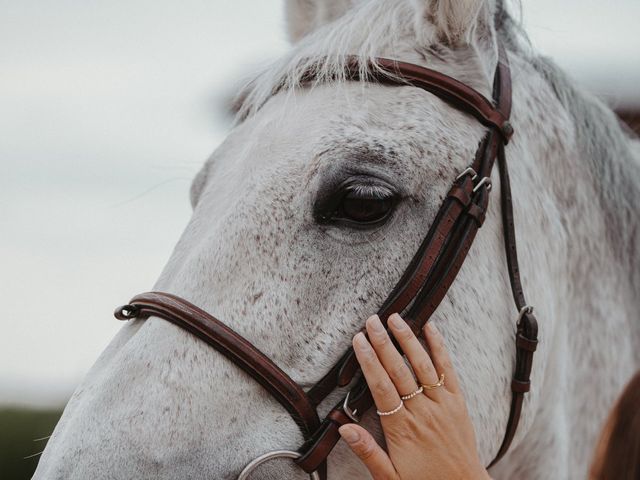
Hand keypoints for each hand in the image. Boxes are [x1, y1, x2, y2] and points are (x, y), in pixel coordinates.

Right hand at [338, 314, 489, 479]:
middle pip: (399, 370)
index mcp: (402, 429)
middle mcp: (422, 412)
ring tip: (395, 318)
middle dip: (384, 343)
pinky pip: (448, 370)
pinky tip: (430, 329)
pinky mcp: (458, 402)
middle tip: (372, 321)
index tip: (359, 341)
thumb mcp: (389, 478)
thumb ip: (367, 451)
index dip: (369, 361)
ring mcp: (442, 405)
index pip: (381, 387)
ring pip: (423, 365)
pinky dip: (439, 348)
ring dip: (408, 339)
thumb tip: (343, 428)